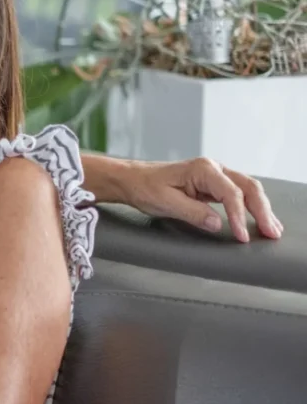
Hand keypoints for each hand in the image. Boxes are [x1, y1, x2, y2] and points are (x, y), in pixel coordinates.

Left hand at [121, 157, 281, 242]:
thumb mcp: (166, 202)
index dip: (239, 216)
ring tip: (272, 228)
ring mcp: (214, 176)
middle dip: (262, 210)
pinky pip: (237, 195)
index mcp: (202, 169)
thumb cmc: (144, 188)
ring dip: (260, 208)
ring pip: (247, 190)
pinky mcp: (212, 185)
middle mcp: (213, 168)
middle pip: (248, 187)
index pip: (230, 193)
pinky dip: (250, 207)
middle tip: (271, 232)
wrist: (132, 180)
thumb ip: (193, 213)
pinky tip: (258, 219)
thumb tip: (218, 224)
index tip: (242, 235)